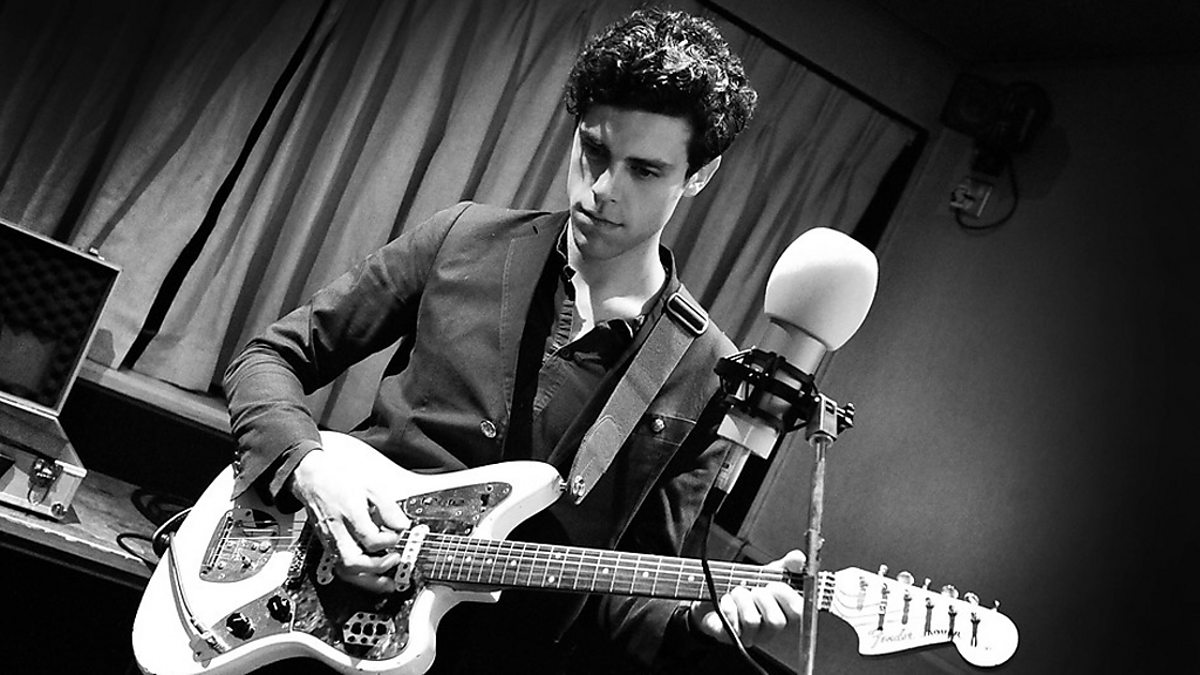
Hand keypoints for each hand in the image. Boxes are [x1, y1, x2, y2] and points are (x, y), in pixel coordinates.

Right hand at [288, 448, 409, 592]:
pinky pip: (340, 569)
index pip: (369, 537)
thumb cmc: (341, 483)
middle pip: (353, 560)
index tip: (397, 534)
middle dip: (377, 566)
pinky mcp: (327, 547)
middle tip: (395, 559)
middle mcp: (337, 530)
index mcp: (349, 512)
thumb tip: (402, 525)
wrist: (314, 481)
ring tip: (388, 581)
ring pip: (345, 570)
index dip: (388, 540)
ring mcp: (330, 540)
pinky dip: (358, 578)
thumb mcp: (370, 488)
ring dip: (368, 580)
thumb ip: (388, 508)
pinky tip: (373, 579)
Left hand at [687, 549, 805, 646]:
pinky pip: (731, 626)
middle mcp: (770, 631)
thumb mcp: (769, 573)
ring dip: (742, 598)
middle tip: (754, 588)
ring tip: (737, 592)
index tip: (773, 583)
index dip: (786, 595)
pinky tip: (726, 600)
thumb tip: (798, 558)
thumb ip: (786, 565)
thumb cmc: (749, 589)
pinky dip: (728, 607)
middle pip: (776, 621)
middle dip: (762, 597)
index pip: (798, 612)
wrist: (719, 596)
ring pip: (752, 621)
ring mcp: (751, 636)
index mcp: (785, 615)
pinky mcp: (730, 637)